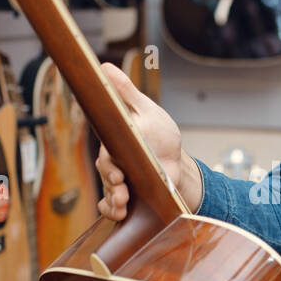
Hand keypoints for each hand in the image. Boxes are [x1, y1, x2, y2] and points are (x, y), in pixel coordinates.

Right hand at [94, 63, 200, 218]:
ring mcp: (120, 182)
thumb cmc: (159, 132)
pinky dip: (112, 211)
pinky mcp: (129, 197)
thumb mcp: (146, 110)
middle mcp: (114, 164)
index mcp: (116, 143)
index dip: (109, 165)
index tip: (117, 172)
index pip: (106, 154)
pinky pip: (112, 208)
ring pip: (109, 194)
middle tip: (123, 189)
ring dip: (114, 201)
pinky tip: (119, 214)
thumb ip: (125, 92)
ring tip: (123, 205)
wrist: (176, 161)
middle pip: (107, 177)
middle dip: (113, 185)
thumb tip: (103, 66)